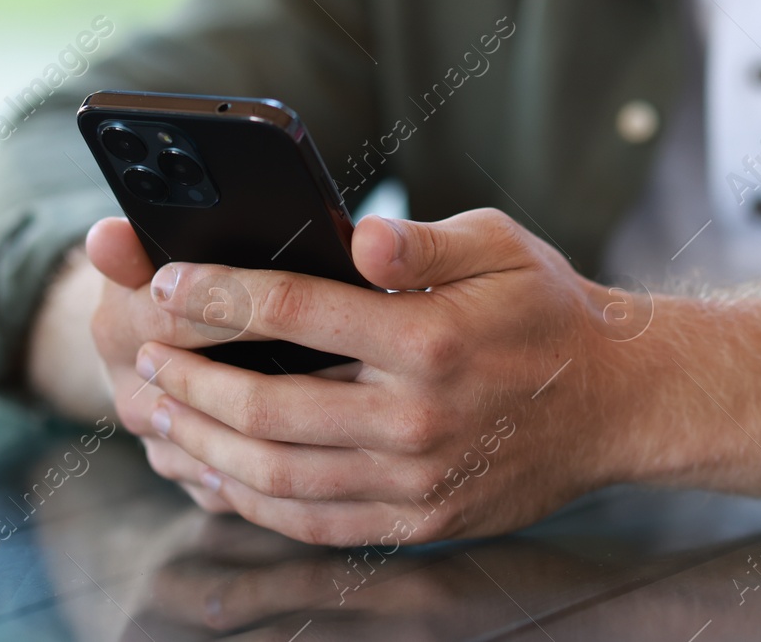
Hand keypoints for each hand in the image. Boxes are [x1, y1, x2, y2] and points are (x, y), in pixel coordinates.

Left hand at [111, 208, 638, 546]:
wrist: (615, 402)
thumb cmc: (547, 310)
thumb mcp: (501, 246)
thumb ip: (425, 241)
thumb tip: (362, 237)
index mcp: (431, 338)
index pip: (296, 311)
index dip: (218, 295)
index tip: (166, 281)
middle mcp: (418, 418)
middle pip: (269, 405)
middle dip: (190, 380)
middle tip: (145, 357)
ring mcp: (416, 482)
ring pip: (278, 476)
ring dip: (205, 446)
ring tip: (160, 417)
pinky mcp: (419, 522)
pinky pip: (314, 523)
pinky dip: (252, 503)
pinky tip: (218, 476)